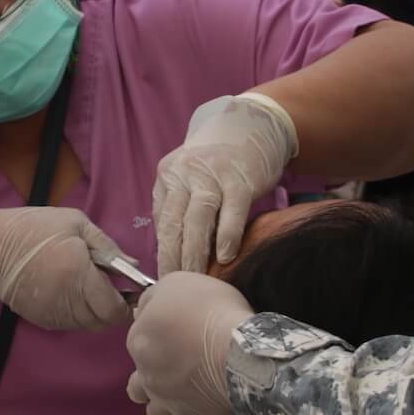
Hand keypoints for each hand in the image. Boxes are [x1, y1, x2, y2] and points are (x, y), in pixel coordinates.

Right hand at [0, 206, 133, 331]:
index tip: (130, 290)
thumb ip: (107, 246)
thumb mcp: (75, 223)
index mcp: (78, 273)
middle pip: (104, 321)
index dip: (127, 303)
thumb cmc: (33, 229)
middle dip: (113, 308)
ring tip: (90, 287)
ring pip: (89, 325)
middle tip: (112, 288)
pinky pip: (72, 324)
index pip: (114, 309)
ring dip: (96, 311)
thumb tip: (133, 267)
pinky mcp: (43, 320)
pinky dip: (79, 313)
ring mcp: (54, 314)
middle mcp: (68, 300)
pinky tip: (72, 292)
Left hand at [125, 272, 249, 414]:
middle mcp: (147, 374)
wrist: (240, 352)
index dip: (157, 331)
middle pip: (138, 378)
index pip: (139, 335)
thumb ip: (155, 296)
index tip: (177, 327)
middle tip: (174, 364)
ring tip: (174, 396)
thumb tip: (145, 308)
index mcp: (140, 340)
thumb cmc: (211, 311)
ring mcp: (168, 401)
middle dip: (151, 373)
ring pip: (152, 408)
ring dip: (159, 402)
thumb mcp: (179, 283)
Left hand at [153, 93, 297, 274]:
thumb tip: (173, 251)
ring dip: (196, 253)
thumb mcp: (190, 178)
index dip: (162, 253)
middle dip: (172, 259)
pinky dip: (227, 234)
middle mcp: (185, 174)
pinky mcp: (240, 178)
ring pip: (198, 219)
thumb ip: (180, 208)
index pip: (162, 221)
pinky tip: (226, 255)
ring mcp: (213, 175)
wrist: (251, 126)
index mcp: (169, 177)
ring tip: (196, 279)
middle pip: (174, 223)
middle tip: (175, 288)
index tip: (163, 280)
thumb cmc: (220, 163)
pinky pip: (231, 211)